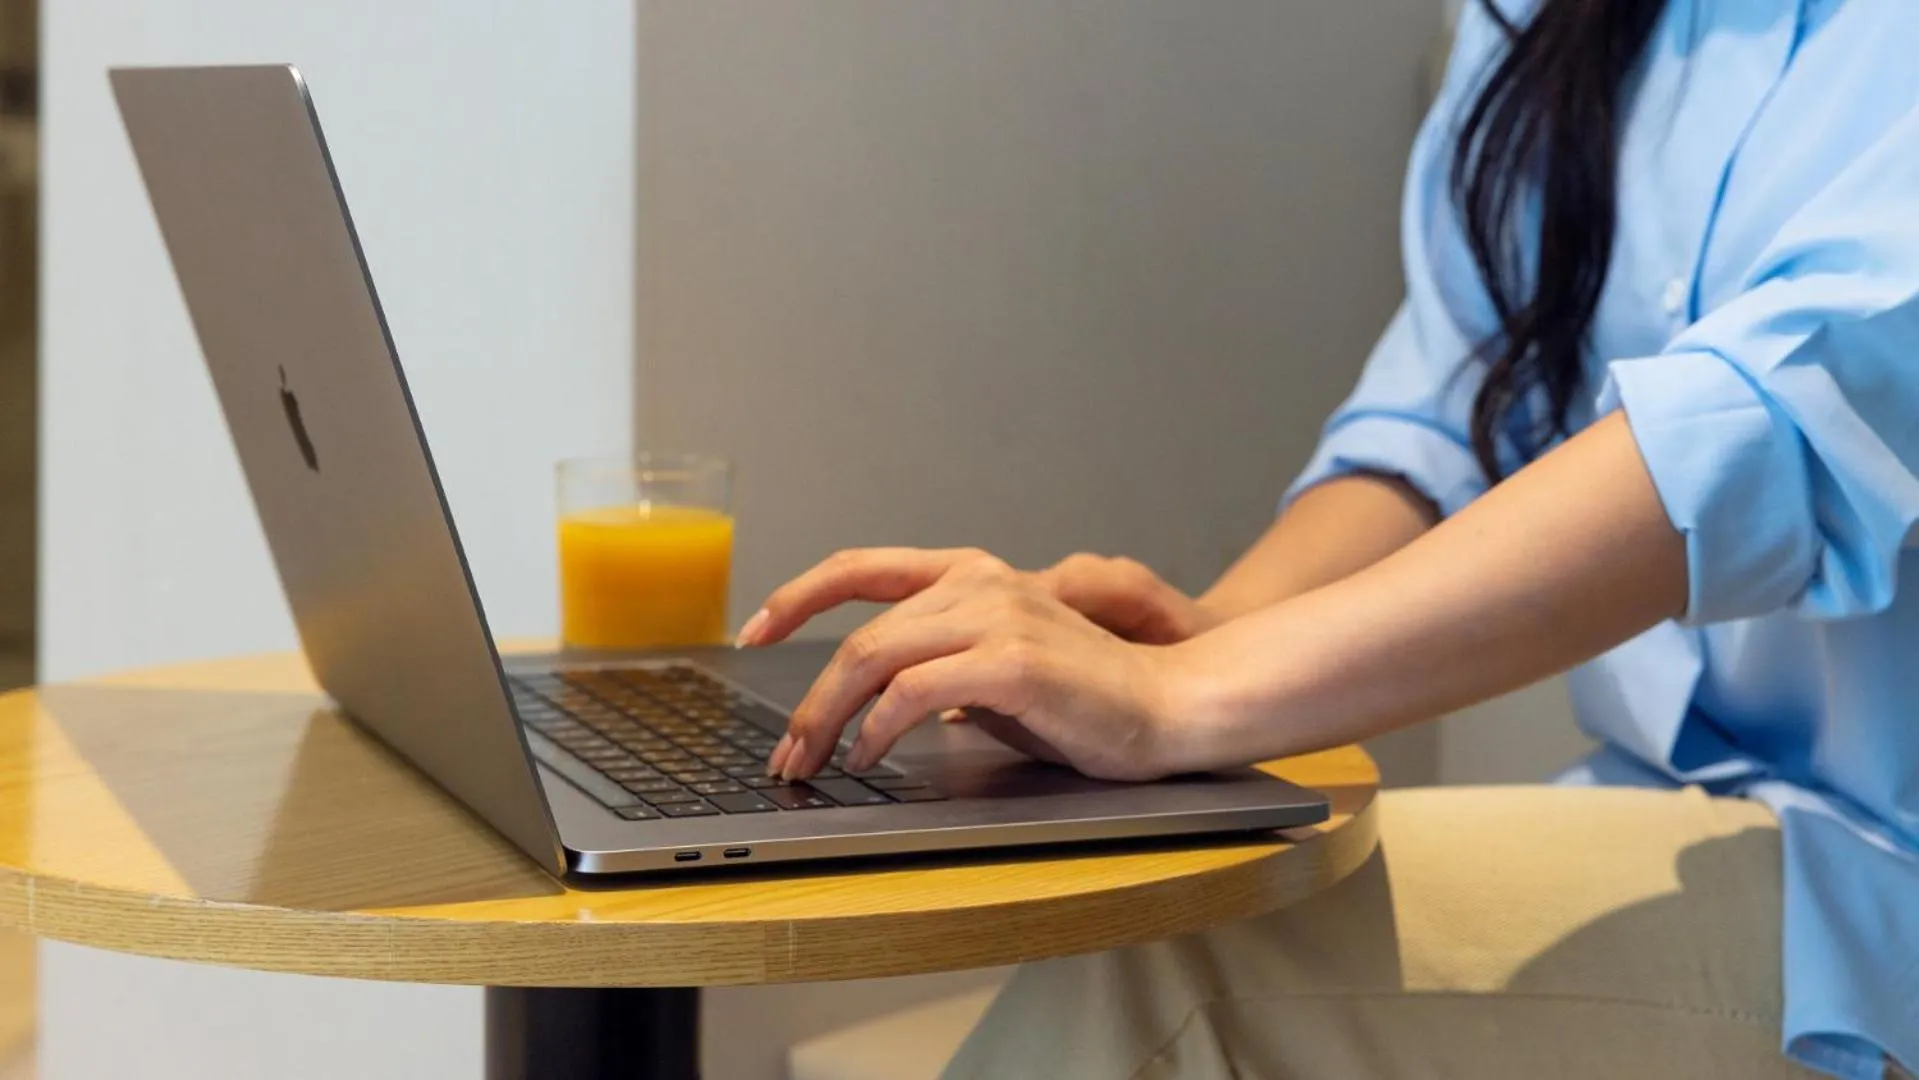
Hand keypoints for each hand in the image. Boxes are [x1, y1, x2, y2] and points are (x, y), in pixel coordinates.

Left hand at [751, 551, 1199, 781]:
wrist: (1171, 705)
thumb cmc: (1088, 698)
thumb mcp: (999, 672)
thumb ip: (942, 670)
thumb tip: (878, 707)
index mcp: (972, 576)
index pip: (862, 568)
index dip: (798, 596)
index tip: (756, 630)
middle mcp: (979, 583)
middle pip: (860, 634)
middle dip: (808, 702)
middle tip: (786, 755)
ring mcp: (998, 616)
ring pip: (876, 659)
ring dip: (829, 720)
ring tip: (814, 764)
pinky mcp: (1013, 662)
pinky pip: (916, 692)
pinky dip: (878, 728)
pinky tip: (870, 757)